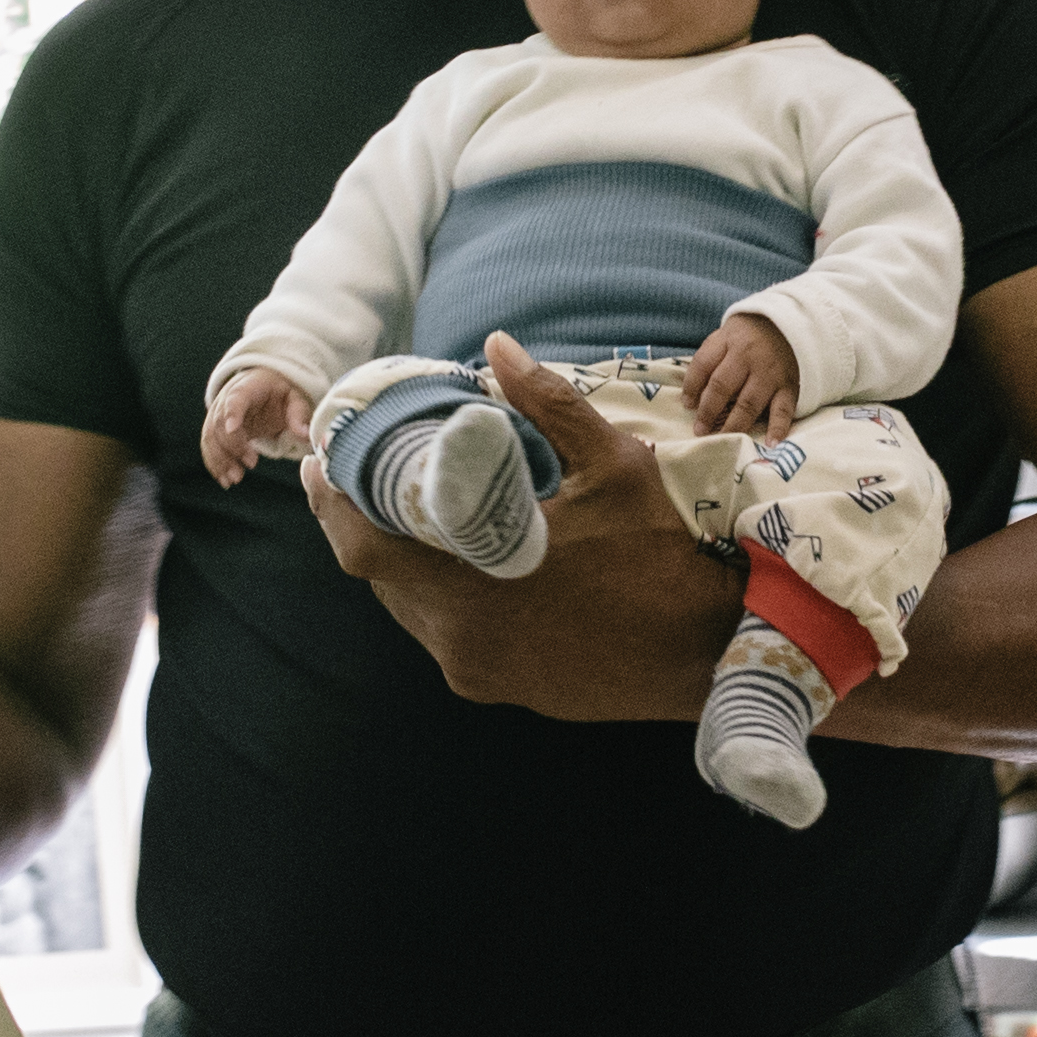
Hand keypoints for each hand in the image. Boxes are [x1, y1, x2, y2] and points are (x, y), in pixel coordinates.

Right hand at [199, 366, 314, 486]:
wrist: (262, 387)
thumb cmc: (280, 393)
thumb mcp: (295, 398)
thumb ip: (298, 414)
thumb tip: (304, 434)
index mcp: (248, 387)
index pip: (236, 398)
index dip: (232, 412)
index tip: (232, 428)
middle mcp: (226, 399)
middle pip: (220, 422)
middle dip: (232, 446)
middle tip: (251, 465)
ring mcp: (217, 414)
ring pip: (210, 436)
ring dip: (220, 459)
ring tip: (235, 479)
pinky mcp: (215, 429)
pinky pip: (209, 446)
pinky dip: (214, 463)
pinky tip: (225, 479)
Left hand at [293, 334, 732, 724]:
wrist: (716, 650)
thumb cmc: (666, 554)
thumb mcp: (612, 465)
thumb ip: (547, 405)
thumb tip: (497, 346)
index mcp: (470, 588)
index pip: (362, 548)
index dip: (330, 505)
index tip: (319, 463)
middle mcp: (461, 642)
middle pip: (380, 581)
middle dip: (366, 526)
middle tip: (364, 476)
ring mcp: (482, 674)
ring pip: (412, 612)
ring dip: (405, 564)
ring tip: (412, 512)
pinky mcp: (506, 690)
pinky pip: (449, 637)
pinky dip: (442, 597)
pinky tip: (463, 561)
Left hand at [682, 313, 802, 437]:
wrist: (786, 324)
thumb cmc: (747, 337)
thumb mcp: (723, 338)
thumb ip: (707, 362)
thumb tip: (691, 399)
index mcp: (728, 342)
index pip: (703, 365)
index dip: (691, 387)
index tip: (687, 405)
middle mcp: (749, 357)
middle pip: (723, 386)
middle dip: (708, 411)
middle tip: (699, 430)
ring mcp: (770, 373)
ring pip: (749, 403)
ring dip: (734, 424)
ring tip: (722, 440)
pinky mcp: (789, 386)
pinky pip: (783, 410)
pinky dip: (778, 428)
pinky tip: (770, 444)